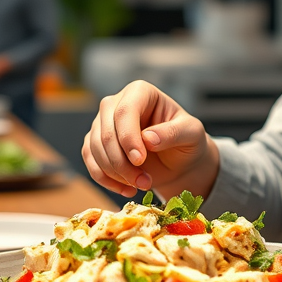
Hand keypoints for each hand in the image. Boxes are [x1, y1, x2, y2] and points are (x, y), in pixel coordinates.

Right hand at [82, 79, 219, 199]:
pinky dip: (105, 179)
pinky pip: (90, 161)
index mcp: (140, 92)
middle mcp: (116, 103)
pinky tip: (126, 189)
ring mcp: (102, 123)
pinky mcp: (95, 143)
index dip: (128, 138)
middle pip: (106, 132)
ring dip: (116, 173)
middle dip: (122, 162)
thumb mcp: (191, 134)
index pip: (125, 111)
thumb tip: (148, 138)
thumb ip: (173, 133)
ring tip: (142, 185)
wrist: (178, 160)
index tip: (140, 160)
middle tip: (144, 182)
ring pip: (95, 148)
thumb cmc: (186, 141)